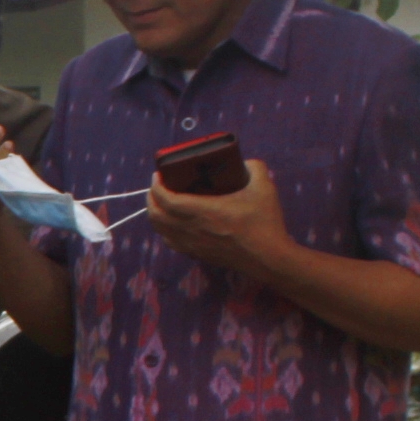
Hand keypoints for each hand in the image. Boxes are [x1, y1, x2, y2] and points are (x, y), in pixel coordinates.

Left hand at [146, 157, 293, 278]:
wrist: (268, 258)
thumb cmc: (264, 222)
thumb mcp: (264, 187)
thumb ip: (254, 168)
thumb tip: (245, 162)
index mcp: (202, 211)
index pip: (166, 199)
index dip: (156, 186)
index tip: (158, 175)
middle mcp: (191, 229)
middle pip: (156, 216)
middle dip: (151, 199)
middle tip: (158, 186)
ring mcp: (192, 245)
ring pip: (161, 231)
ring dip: (156, 215)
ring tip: (161, 203)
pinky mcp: (197, 255)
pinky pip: (171, 242)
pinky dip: (164, 231)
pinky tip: (173, 223)